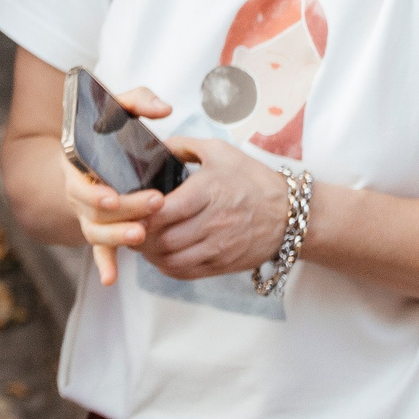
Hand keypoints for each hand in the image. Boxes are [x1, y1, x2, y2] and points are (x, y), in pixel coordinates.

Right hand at [62, 85, 172, 285]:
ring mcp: (87, 212)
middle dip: (123, 210)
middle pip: (93, 211)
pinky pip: (100, 248)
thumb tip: (165, 109)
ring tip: (141, 237)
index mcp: (77, 162)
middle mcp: (78, 191)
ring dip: (116, 238)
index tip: (113, 196)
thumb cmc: (105, 126)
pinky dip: (104, 264)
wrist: (85, 146)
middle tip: (154, 204)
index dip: (95, 193)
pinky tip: (111, 279)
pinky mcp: (100, 225)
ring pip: (95, 232)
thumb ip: (139, 100)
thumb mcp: (117, 107)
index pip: (81, 183)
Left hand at [138, 137, 292, 281]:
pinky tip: (159, 255)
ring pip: (170, 259)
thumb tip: (155, 145)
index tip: (129, 207)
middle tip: (127, 226)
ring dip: (148, 253)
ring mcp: (218, 248)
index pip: (163, 210)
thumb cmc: (252, 179)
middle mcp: (212, 223)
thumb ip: (183, 146)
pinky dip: (165, 266)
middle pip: (162, 239)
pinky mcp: (222, 265)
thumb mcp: (220, 151)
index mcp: (208, 192)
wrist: (291, 214)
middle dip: (138, 235)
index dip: (139, 212)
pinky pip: (185, 272)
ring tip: (139, 241)